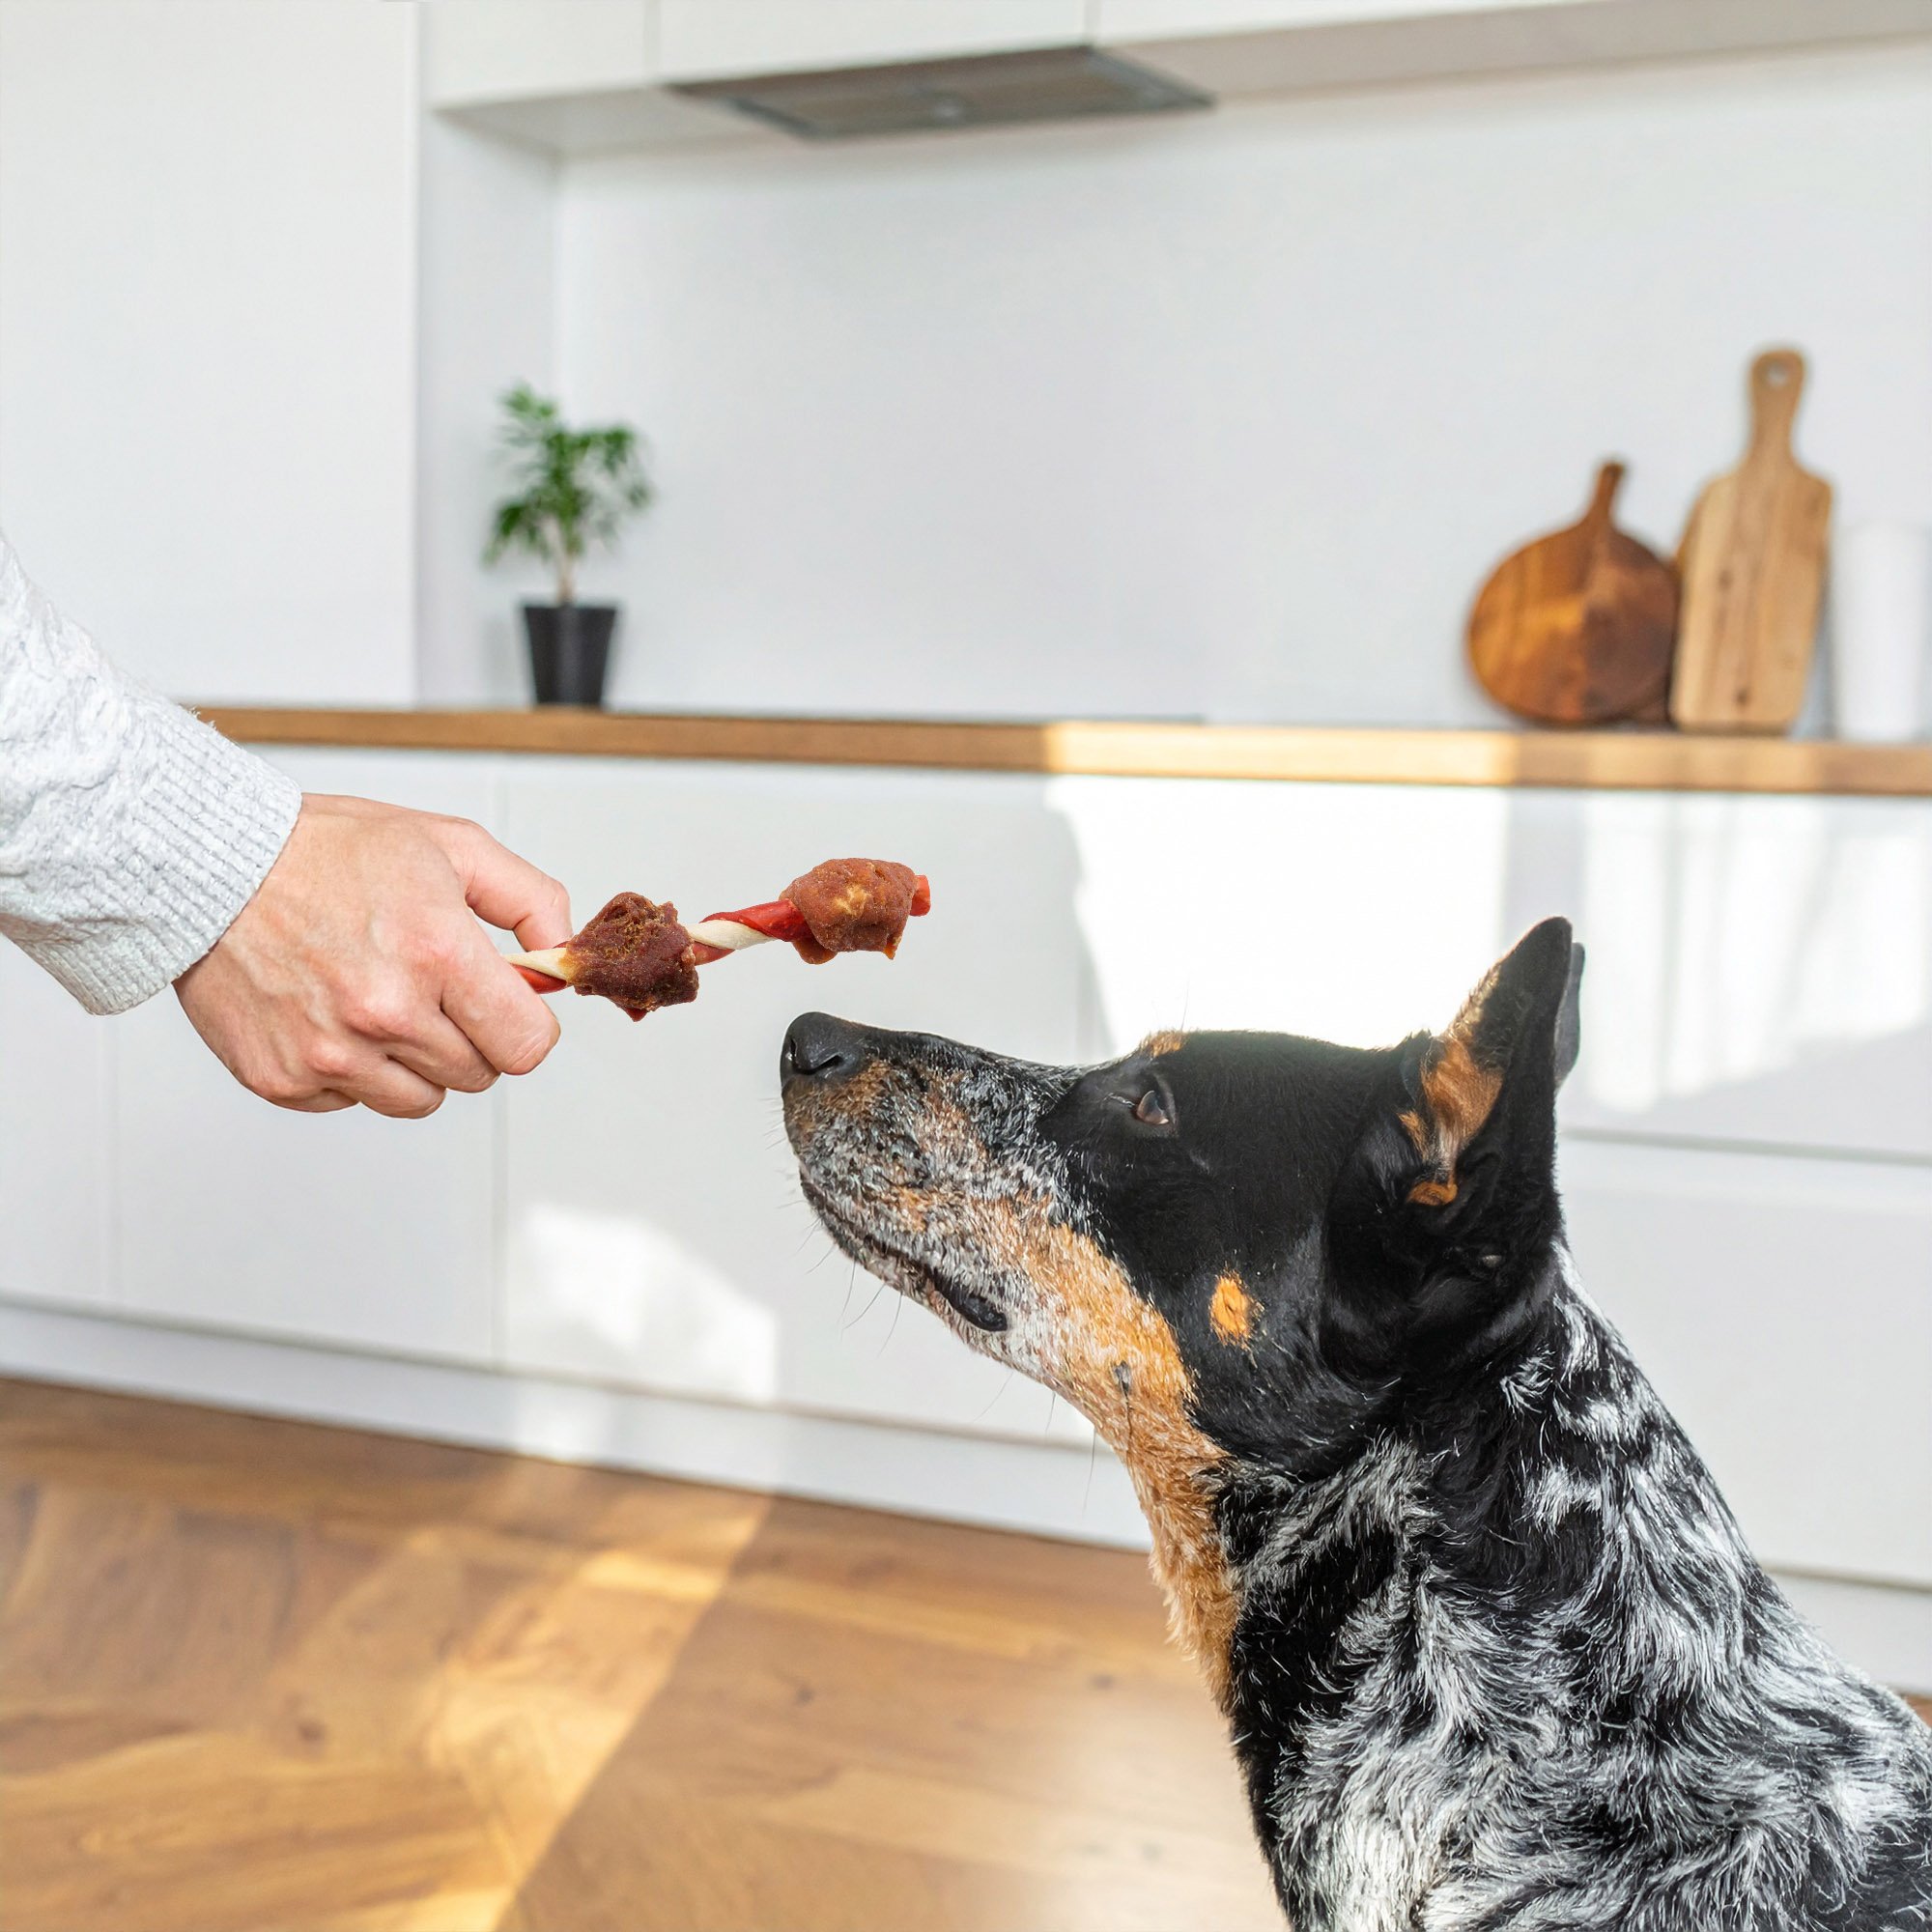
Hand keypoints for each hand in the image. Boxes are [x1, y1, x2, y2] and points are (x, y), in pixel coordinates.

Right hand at [174, 793, 571, 1116]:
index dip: (524, 1025)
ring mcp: (330, 1053)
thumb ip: (529, 900)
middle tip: (428, 986)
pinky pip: (353, 1102)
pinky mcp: (283, 1079)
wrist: (211, 865)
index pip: (528, 1045)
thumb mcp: (450, 845)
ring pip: (420, 1099)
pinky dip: (351, 1070)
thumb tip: (561, 957)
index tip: (505, 1004)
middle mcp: (386, 1012)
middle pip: (478, 1074)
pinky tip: (327, 1012)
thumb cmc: (327, 850)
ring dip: (414, 1061)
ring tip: (377, 998)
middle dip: (469, 1035)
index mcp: (438, 953)